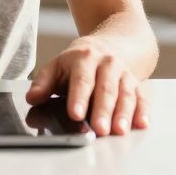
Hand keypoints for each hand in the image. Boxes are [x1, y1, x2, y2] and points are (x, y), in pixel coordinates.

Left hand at [25, 36, 148, 136]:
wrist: (114, 42)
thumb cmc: (80, 61)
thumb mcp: (58, 65)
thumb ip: (44, 82)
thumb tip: (32, 98)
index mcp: (84, 58)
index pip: (81, 79)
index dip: (78, 97)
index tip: (75, 114)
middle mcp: (107, 64)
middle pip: (105, 88)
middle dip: (103, 110)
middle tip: (99, 129)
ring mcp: (124, 73)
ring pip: (125, 94)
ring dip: (123, 114)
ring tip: (119, 131)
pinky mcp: (137, 83)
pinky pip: (142, 97)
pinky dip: (143, 111)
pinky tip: (141, 124)